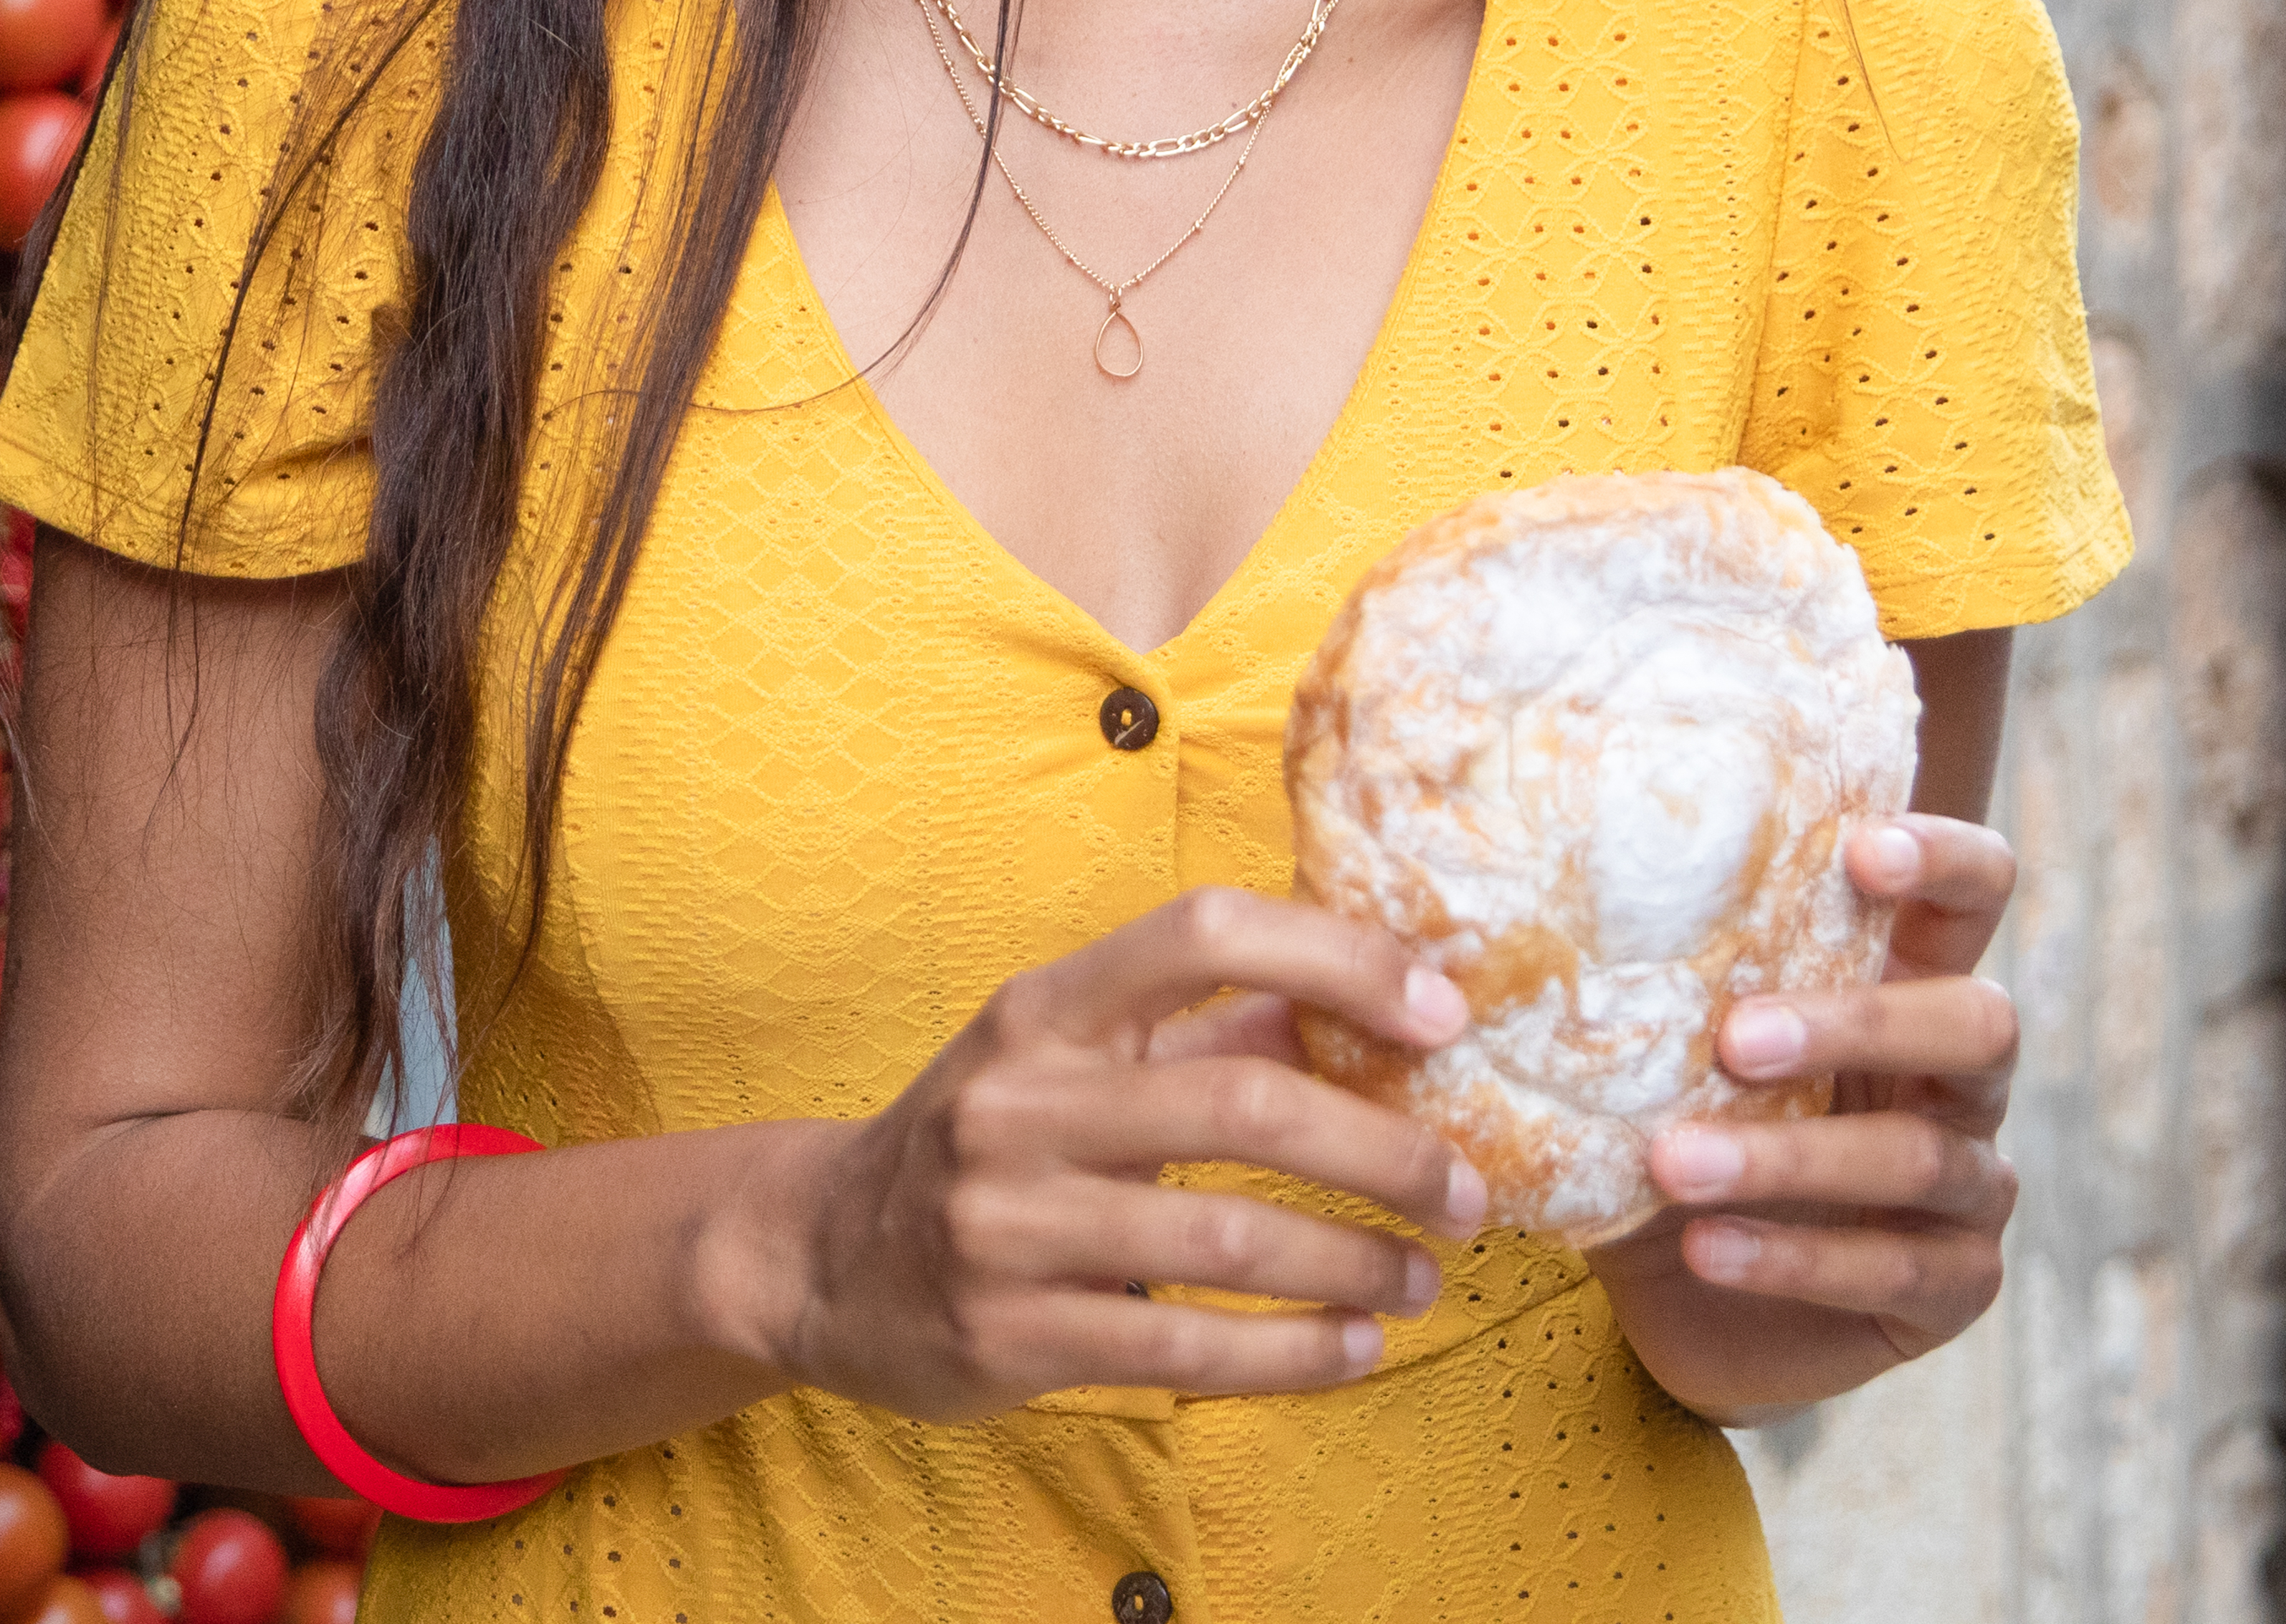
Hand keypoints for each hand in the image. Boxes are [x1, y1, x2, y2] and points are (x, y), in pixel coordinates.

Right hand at [724, 887, 1496, 1421]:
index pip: (1201, 933)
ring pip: (1225, 1241)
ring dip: (1354, 1264)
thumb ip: (1203, 1029)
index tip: (1443, 1011)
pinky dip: (1292, 1353)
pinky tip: (1354, 1349)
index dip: (1335, 957)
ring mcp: (1006, 1222)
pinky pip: (1185, 1351)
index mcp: (1045, 1008)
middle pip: (1239, 1103)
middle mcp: (1019, 1102)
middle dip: (1385, 1150)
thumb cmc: (985, 1137)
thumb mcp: (1068, 1056)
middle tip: (1468, 1191)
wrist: (818, 1254)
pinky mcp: (1011, 1334)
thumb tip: (1372, 1006)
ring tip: (1424, 1279)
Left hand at [1593, 814, 2025, 1421]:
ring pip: (1919, 1157)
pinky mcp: (1957, 1288)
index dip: (1944, 861)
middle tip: (1733, 1038)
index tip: (1859, 852)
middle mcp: (1960, 1080)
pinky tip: (1704, 1249)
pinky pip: (1896, 1270)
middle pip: (1976, 1024)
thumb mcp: (1665, 1059)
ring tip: (1673, 1164)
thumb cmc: (1684, 1140)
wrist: (1693, 1305)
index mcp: (1908, 987)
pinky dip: (1792, 1258)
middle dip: (1857, 1022)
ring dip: (1788, 1158)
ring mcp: (1973, 1188)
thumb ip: (1649, 987)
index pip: (1975, 895)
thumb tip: (1522, 903)